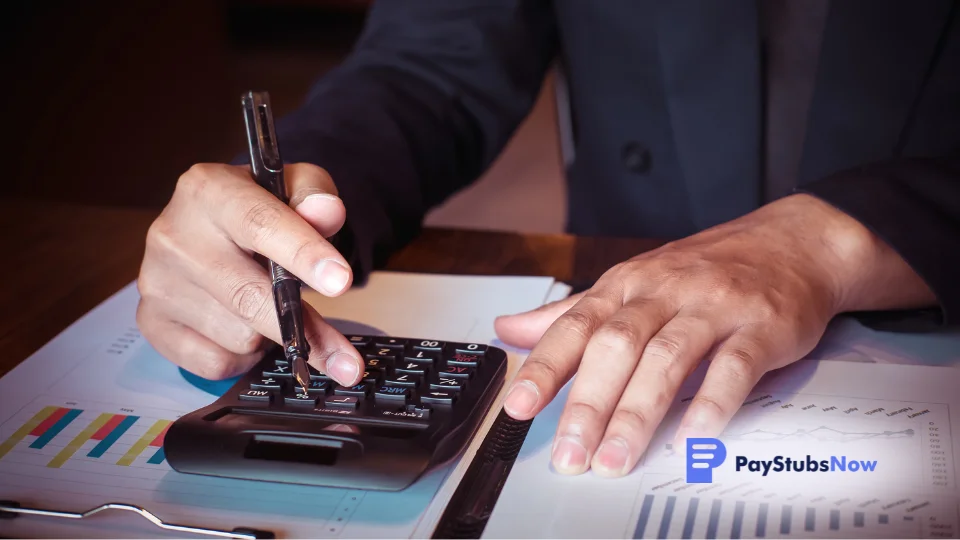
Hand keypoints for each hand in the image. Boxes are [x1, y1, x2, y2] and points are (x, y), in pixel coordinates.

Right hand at [137, 163, 364, 385]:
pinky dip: (243, 356)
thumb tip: (327, 213)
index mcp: (208, 190)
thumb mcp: (290, 187)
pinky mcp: (153, 323)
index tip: (341, 282)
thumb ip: (314, 195)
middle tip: (346, 360)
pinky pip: (217, 362)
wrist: (209, 228)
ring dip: (271, 336)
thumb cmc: (257, 209)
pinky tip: (243, 326)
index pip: (259, 224)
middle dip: (304, 329)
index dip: (303, 254)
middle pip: (248, 295)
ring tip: (270, 306)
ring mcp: (157, 282)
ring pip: (239, 336)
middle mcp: (173, 235)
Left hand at [495, 194, 934, 476]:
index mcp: (627, 283)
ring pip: (668, 358)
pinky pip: (734, 366)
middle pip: (616, 346)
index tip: (518, 405)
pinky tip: (692, 437)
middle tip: (570, 453)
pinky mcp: (762, 326)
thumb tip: (510, 329)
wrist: (794, 242)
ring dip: (638, 413)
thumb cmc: (705, 269)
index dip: (544, 367)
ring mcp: (714, 306)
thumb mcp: (631, 282)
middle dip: (588, 404)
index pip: (575, 325)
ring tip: (617, 458)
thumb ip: (570, 314)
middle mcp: (665, 291)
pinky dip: (711, 403)